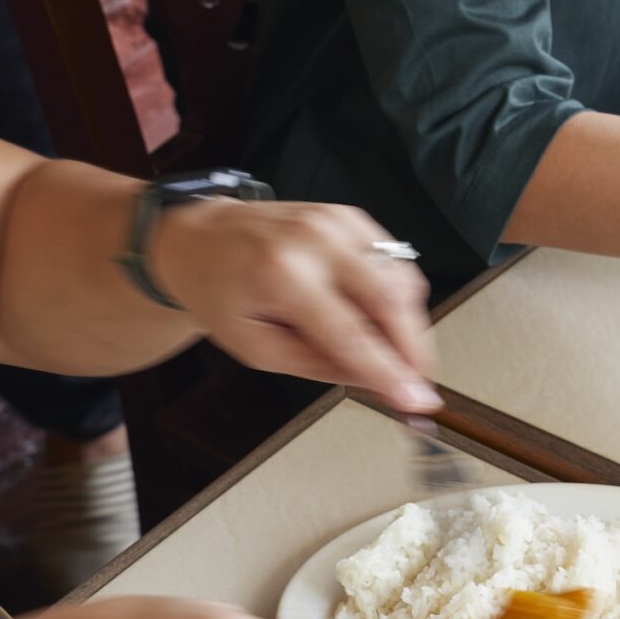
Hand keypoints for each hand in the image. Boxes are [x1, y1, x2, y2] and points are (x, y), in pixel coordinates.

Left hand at [147, 199, 440, 413]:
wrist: (200, 237)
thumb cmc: (221, 292)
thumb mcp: (257, 350)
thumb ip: (319, 366)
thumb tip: (376, 380)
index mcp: (281, 275)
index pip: (352, 335)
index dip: (390, 373)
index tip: (417, 401)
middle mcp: (314, 241)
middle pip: (390, 301)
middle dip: (415, 350)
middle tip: (418, 381)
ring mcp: (337, 222)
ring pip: (402, 281)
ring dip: (409, 324)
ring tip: (392, 350)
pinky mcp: (351, 216)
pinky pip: (395, 262)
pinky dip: (397, 296)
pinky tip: (378, 315)